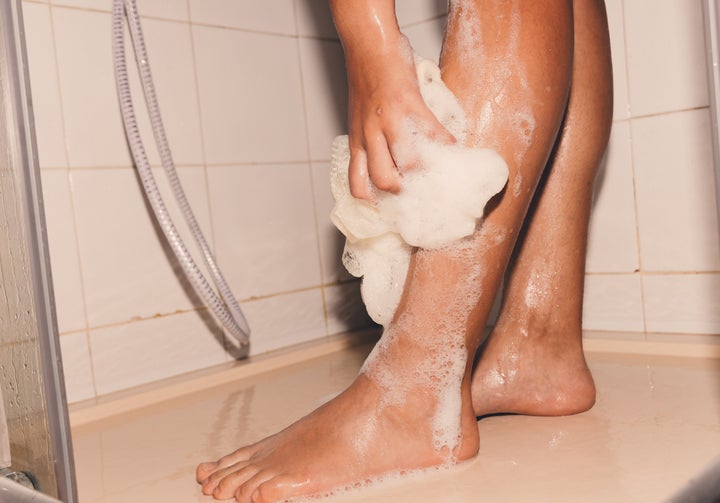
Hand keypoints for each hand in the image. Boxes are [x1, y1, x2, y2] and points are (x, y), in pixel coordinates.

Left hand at [345, 38, 455, 199]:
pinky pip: (435, 134)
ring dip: (426, 167)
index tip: (386, 202)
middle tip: (413, 184)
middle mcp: (370, 135)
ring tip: (434, 164)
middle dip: (402, 188)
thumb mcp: (359, 118)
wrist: (370, 48)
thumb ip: (369, 141)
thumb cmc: (365, 81)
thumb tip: (389, 162)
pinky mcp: (412, 106)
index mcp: (357, 140)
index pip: (358, 183)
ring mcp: (390, 121)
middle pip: (385, 179)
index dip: (372, 198)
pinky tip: (452, 145)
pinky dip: (448, 144)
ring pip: (409, 162)